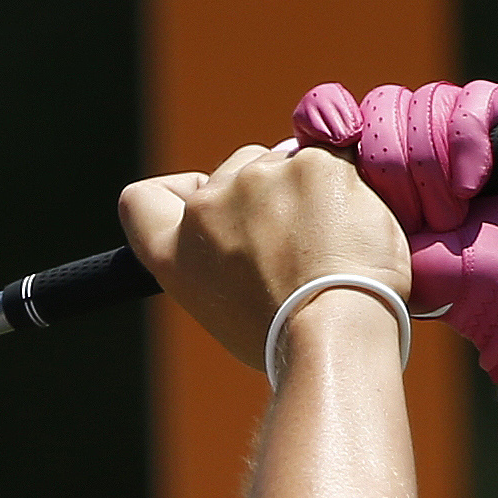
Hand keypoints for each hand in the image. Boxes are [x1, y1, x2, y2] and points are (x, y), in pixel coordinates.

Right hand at [117, 141, 409, 377]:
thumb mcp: (224, 312)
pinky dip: (350, 188)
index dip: (179, 195)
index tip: (205, 205)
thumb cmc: (289, 341)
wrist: (334, 337)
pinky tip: (356, 229)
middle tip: (300, 249)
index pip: (141, 200)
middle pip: (235, 170)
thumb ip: (219, 260)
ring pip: (288, 161)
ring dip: (311, 191)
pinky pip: (337, 157)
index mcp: (173, 251)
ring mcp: (258, 178)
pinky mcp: (312, 163)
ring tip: (332, 249)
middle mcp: (206, 207)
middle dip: (268, 195)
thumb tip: (246, 236)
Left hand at [291, 78, 497, 386]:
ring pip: (426, 101)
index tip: (330, 133)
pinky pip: (474, 99)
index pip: (333, 113)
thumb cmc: (456, 291)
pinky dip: (468, 138)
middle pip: (380, 106)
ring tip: (453, 216)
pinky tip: (475, 181)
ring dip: (435, 161)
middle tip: (412, 217)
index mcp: (374, 175)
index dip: (325, 112)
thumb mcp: (380, 257)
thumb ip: (336, 215)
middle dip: (393, 162)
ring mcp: (460, 133)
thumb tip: (290, 168)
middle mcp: (415, 146)